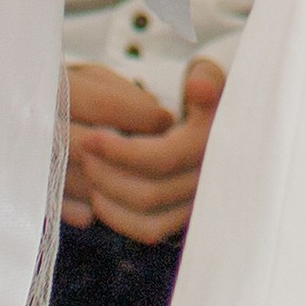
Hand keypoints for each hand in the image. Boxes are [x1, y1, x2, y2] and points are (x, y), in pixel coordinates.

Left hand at [62, 53, 225, 244]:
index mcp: (210, 146)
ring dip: (110, 198)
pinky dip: (120, 219)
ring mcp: (196, 202)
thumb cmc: (207, 88)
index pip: (160, 159)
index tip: (91, 137)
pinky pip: (150, 230)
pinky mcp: (184, 216)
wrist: (223, 114)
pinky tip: (100, 196)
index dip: (120, 152)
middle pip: (148, 194)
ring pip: (146, 217)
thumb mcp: (210, 75)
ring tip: (89, 171)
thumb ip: (206, 78)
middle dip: (108, 174)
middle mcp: (206, 180)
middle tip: (83, 151)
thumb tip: (198, 85)